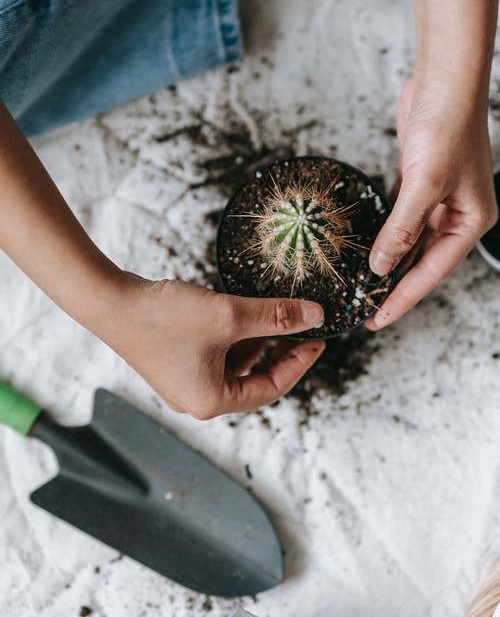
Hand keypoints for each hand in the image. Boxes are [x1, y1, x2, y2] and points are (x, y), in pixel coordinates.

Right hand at [97, 276, 324, 418]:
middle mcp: (197, 399)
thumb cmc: (163, 317)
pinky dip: (234, 338)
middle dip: (280, 352)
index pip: (271, 388)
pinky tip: (241, 313)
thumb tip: (315, 316)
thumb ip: (276, 316)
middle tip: (301, 329)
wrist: (110, 302)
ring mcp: (185, 383)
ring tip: (273, 315)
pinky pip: (217, 355)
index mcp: (212, 401)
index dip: (300, 363)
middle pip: (255, 379)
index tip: (319, 340)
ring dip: (257, 342)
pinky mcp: (176, 363)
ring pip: (236, 365)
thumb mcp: (229, 315)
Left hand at [366, 74, 497, 329]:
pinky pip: (401, 218)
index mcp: (471, 221)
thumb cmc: (447, 126)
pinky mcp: (419, 183)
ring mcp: (439, 198)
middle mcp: (458, 214)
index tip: (378, 319)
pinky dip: (385, 233)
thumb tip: (382, 265)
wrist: (444, 81)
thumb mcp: (424, 184)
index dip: (403, 298)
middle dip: (395, 285)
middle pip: (422, 260)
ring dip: (388, 260)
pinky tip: (368, 246)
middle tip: (366, 309)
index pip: (432, 271)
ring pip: (411, 241)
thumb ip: (402, 228)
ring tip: (364, 285)